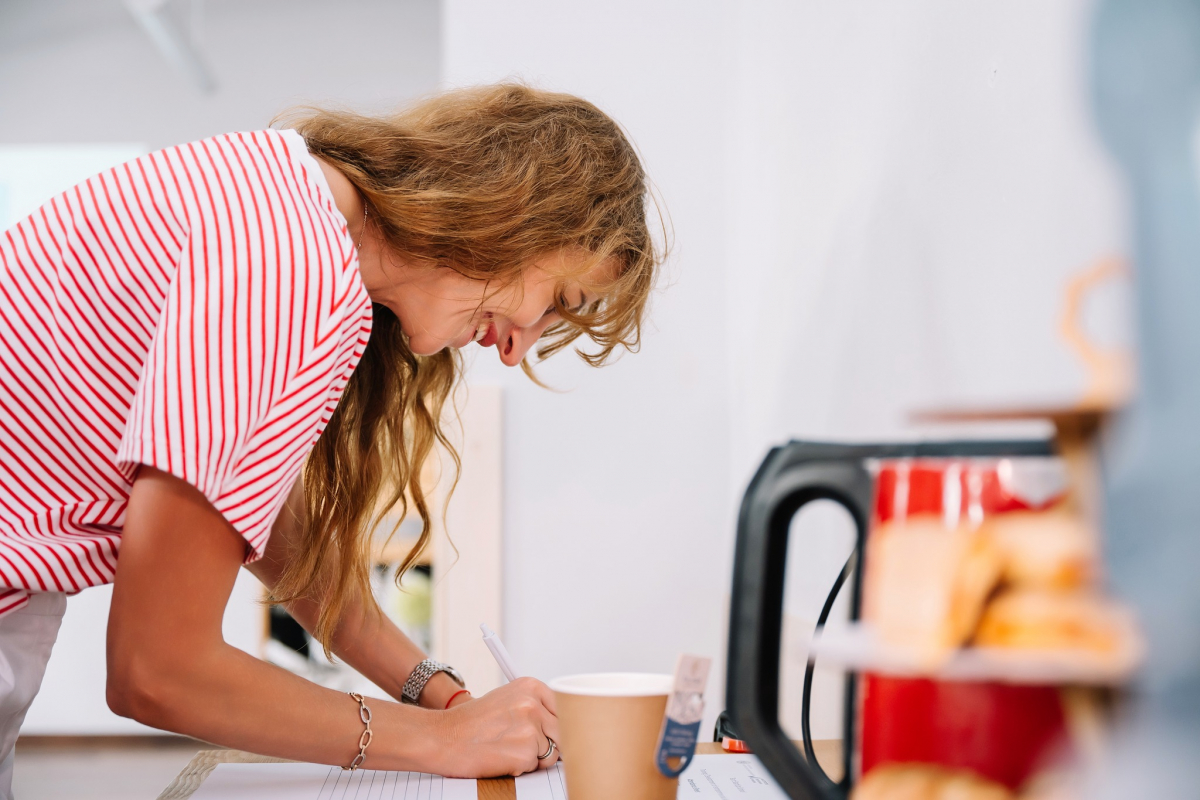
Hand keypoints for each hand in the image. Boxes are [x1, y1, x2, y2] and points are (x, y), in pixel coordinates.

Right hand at [433, 677, 559, 776]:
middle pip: (562, 731)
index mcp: (531, 686)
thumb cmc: (470, 722)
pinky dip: (521, 768)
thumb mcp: (505, 700)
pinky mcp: (525, 751)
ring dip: (533, 757)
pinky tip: (501, 758)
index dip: (556, 726)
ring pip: (551, 752)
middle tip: (524, 746)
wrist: (442, 737)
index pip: (564, 709)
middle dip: (548, 744)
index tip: (551, 733)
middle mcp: (532, 703)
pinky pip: (535, 766)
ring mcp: (530, 727)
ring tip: (507, 749)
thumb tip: (562, 725)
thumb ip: (533, 707)